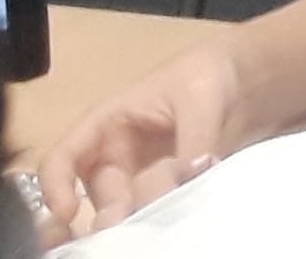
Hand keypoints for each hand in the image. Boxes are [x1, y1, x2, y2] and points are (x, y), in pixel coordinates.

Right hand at [36, 43, 250, 237]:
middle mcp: (115, 156)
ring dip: (134, 222)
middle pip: (97, 196)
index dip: (57, 186)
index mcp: (107, 123)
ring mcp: (140, 176)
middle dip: (108, 216)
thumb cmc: (208, 74)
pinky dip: (160, 222)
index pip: (63, 157)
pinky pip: (155, 211)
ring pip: (124, 209)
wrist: (248, 78)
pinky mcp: (167, 191)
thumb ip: (195, 137)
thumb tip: (191, 174)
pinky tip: (173, 229)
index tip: (68, 213)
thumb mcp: (201, 97)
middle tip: (129, 230)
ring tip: (153, 231)